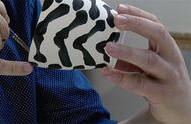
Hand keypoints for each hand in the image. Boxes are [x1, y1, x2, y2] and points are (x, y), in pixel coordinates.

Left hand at [101, 4, 190, 123]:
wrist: (182, 109)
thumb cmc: (163, 82)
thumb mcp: (149, 67)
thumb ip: (129, 59)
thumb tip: (106, 49)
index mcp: (167, 48)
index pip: (155, 25)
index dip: (139, 15)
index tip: (120, 8)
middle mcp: (171, 58)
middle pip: (158, 35)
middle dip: (137, 25)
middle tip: (117, 20)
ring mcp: (168, 76)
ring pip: (149, 60)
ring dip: (127, 52)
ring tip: (108, 47)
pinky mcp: (162, 94)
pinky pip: (140, 84)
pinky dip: (121, 77)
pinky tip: (107, 73)